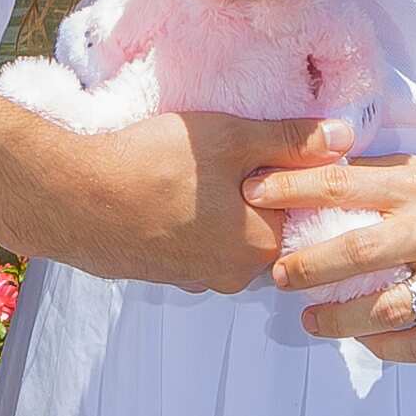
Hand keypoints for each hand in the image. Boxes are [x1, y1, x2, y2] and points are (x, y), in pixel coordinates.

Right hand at [32, 110, 346, 292]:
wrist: (70, 198)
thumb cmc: (153, 165)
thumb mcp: (230, 137)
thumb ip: (290, 141)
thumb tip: (344, 138)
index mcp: (262, 245)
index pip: (302, 209)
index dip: (291, 171)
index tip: (272, 147)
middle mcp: (234, 274)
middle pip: (265, 225)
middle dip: (255, 191)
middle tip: (231, 150)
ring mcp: (195, 279)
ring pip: (227, 235)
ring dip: (221, 206)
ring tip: (196, 169)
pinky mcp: (162, 274)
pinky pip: (194, 244)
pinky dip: (190, 220)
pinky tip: (169, 191)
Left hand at [249, 148, 415, 362]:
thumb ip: (374, 179)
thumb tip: (311, 177)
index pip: (343, 184)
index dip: (293, 188)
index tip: (254, 193)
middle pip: (360, 251)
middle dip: (310, 266)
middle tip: (277, 274)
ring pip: (389, 307)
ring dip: (341, 319)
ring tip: (310, 320)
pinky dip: (386, 347)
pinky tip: (363, 342)